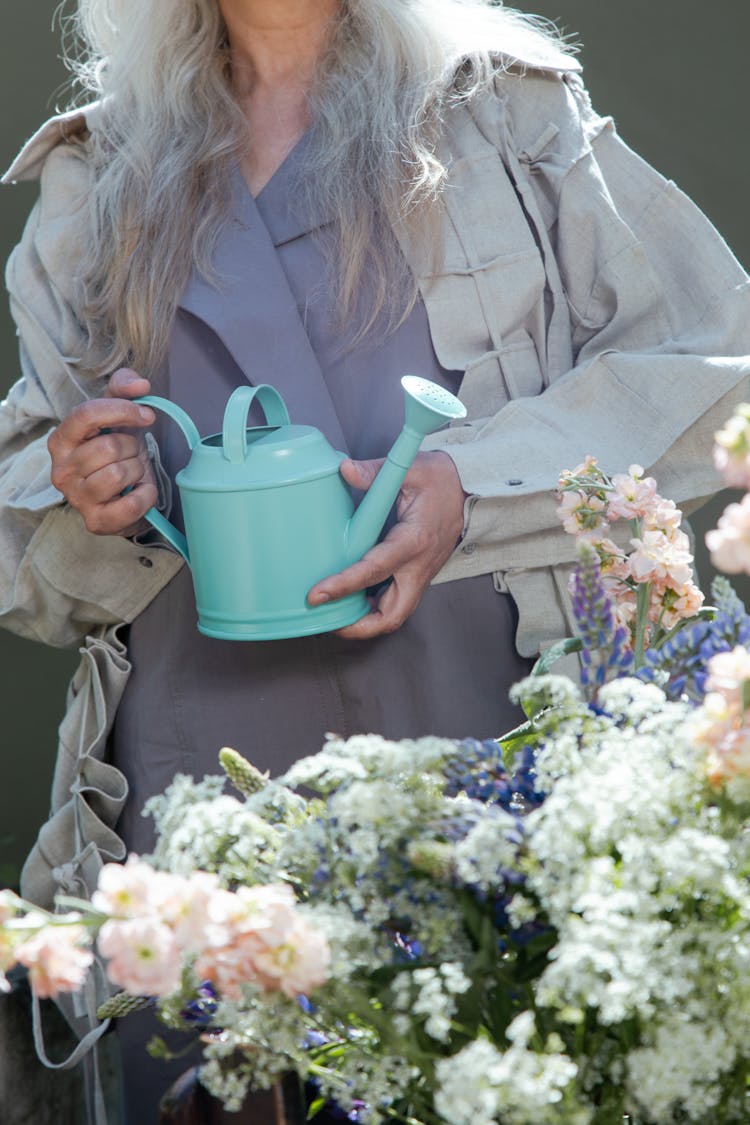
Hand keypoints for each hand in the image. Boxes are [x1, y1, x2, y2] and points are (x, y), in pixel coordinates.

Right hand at [48, 368, 156, 536]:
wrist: (123, 495)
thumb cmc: (116, 451)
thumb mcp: (116, 414)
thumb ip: (123, 388)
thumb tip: (140, 386)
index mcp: (61, 440)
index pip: (87, 414)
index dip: (122, 410)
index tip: (146, 414)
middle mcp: (61, 470)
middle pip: (109, 447)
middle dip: (132, 447)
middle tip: (133, 454)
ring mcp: (76, 498)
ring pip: (119, 474)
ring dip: (138, 470)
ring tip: (134, 473)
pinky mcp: (96, 521)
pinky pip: (131, 504)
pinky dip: (146, 495)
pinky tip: (141, 491)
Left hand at [307, 451, 465, 638]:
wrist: (469, 489)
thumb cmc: (440, 480)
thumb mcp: (411, 468)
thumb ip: (375, 471)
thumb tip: (344, 470)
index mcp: (414, 541)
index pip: (374, 571)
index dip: (344, 586)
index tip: (317, 595)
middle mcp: (419, 566)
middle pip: (392, 615)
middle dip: (359, 626)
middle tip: (325, 619)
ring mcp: (420, 575)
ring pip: (395, 614)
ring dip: (365, 621)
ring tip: (333, 613)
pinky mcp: (418, 576)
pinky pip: (396, 603)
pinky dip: (373, 609)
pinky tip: (351, 599)